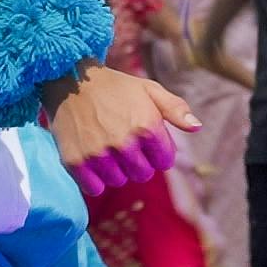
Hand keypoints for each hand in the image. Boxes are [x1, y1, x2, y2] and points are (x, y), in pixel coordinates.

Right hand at [40, 66, 198, 195]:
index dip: (157, 151)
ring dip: (115, 169)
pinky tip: (92, 161)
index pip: (164, 161)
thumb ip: (175, 109)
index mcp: (146, 125)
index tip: (144, 140)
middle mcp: (123, 142)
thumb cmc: (114, 86)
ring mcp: (98, 153)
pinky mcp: (75, 161)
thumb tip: (197, 127)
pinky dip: (95, 180)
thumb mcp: (149, 89)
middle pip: (142, 175)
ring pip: (118, 181)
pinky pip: (95, 188)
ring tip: (106, 148)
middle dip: (137, 162)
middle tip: (123, 144)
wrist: (69, 78)